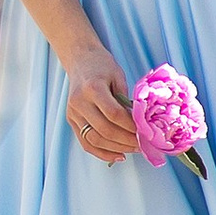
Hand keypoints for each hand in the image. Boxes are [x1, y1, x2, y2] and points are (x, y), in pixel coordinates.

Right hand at [63, 41, 137, 164]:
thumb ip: (126, 100)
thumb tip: (139, 124)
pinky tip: (117, 155)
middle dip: (125, 141)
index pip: (113, 114)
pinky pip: (86, 142)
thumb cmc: (102, 65)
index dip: (130, 126)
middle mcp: (79, 102)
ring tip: (133, 149)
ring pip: (94, 140)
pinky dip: (102, 152)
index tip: (144, 132)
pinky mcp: (71, 120)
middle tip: (142, 144)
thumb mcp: (118, 76)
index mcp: (92, 88)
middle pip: (104, 130)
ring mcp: (73, 113)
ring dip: (116, 149)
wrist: (80, 59)